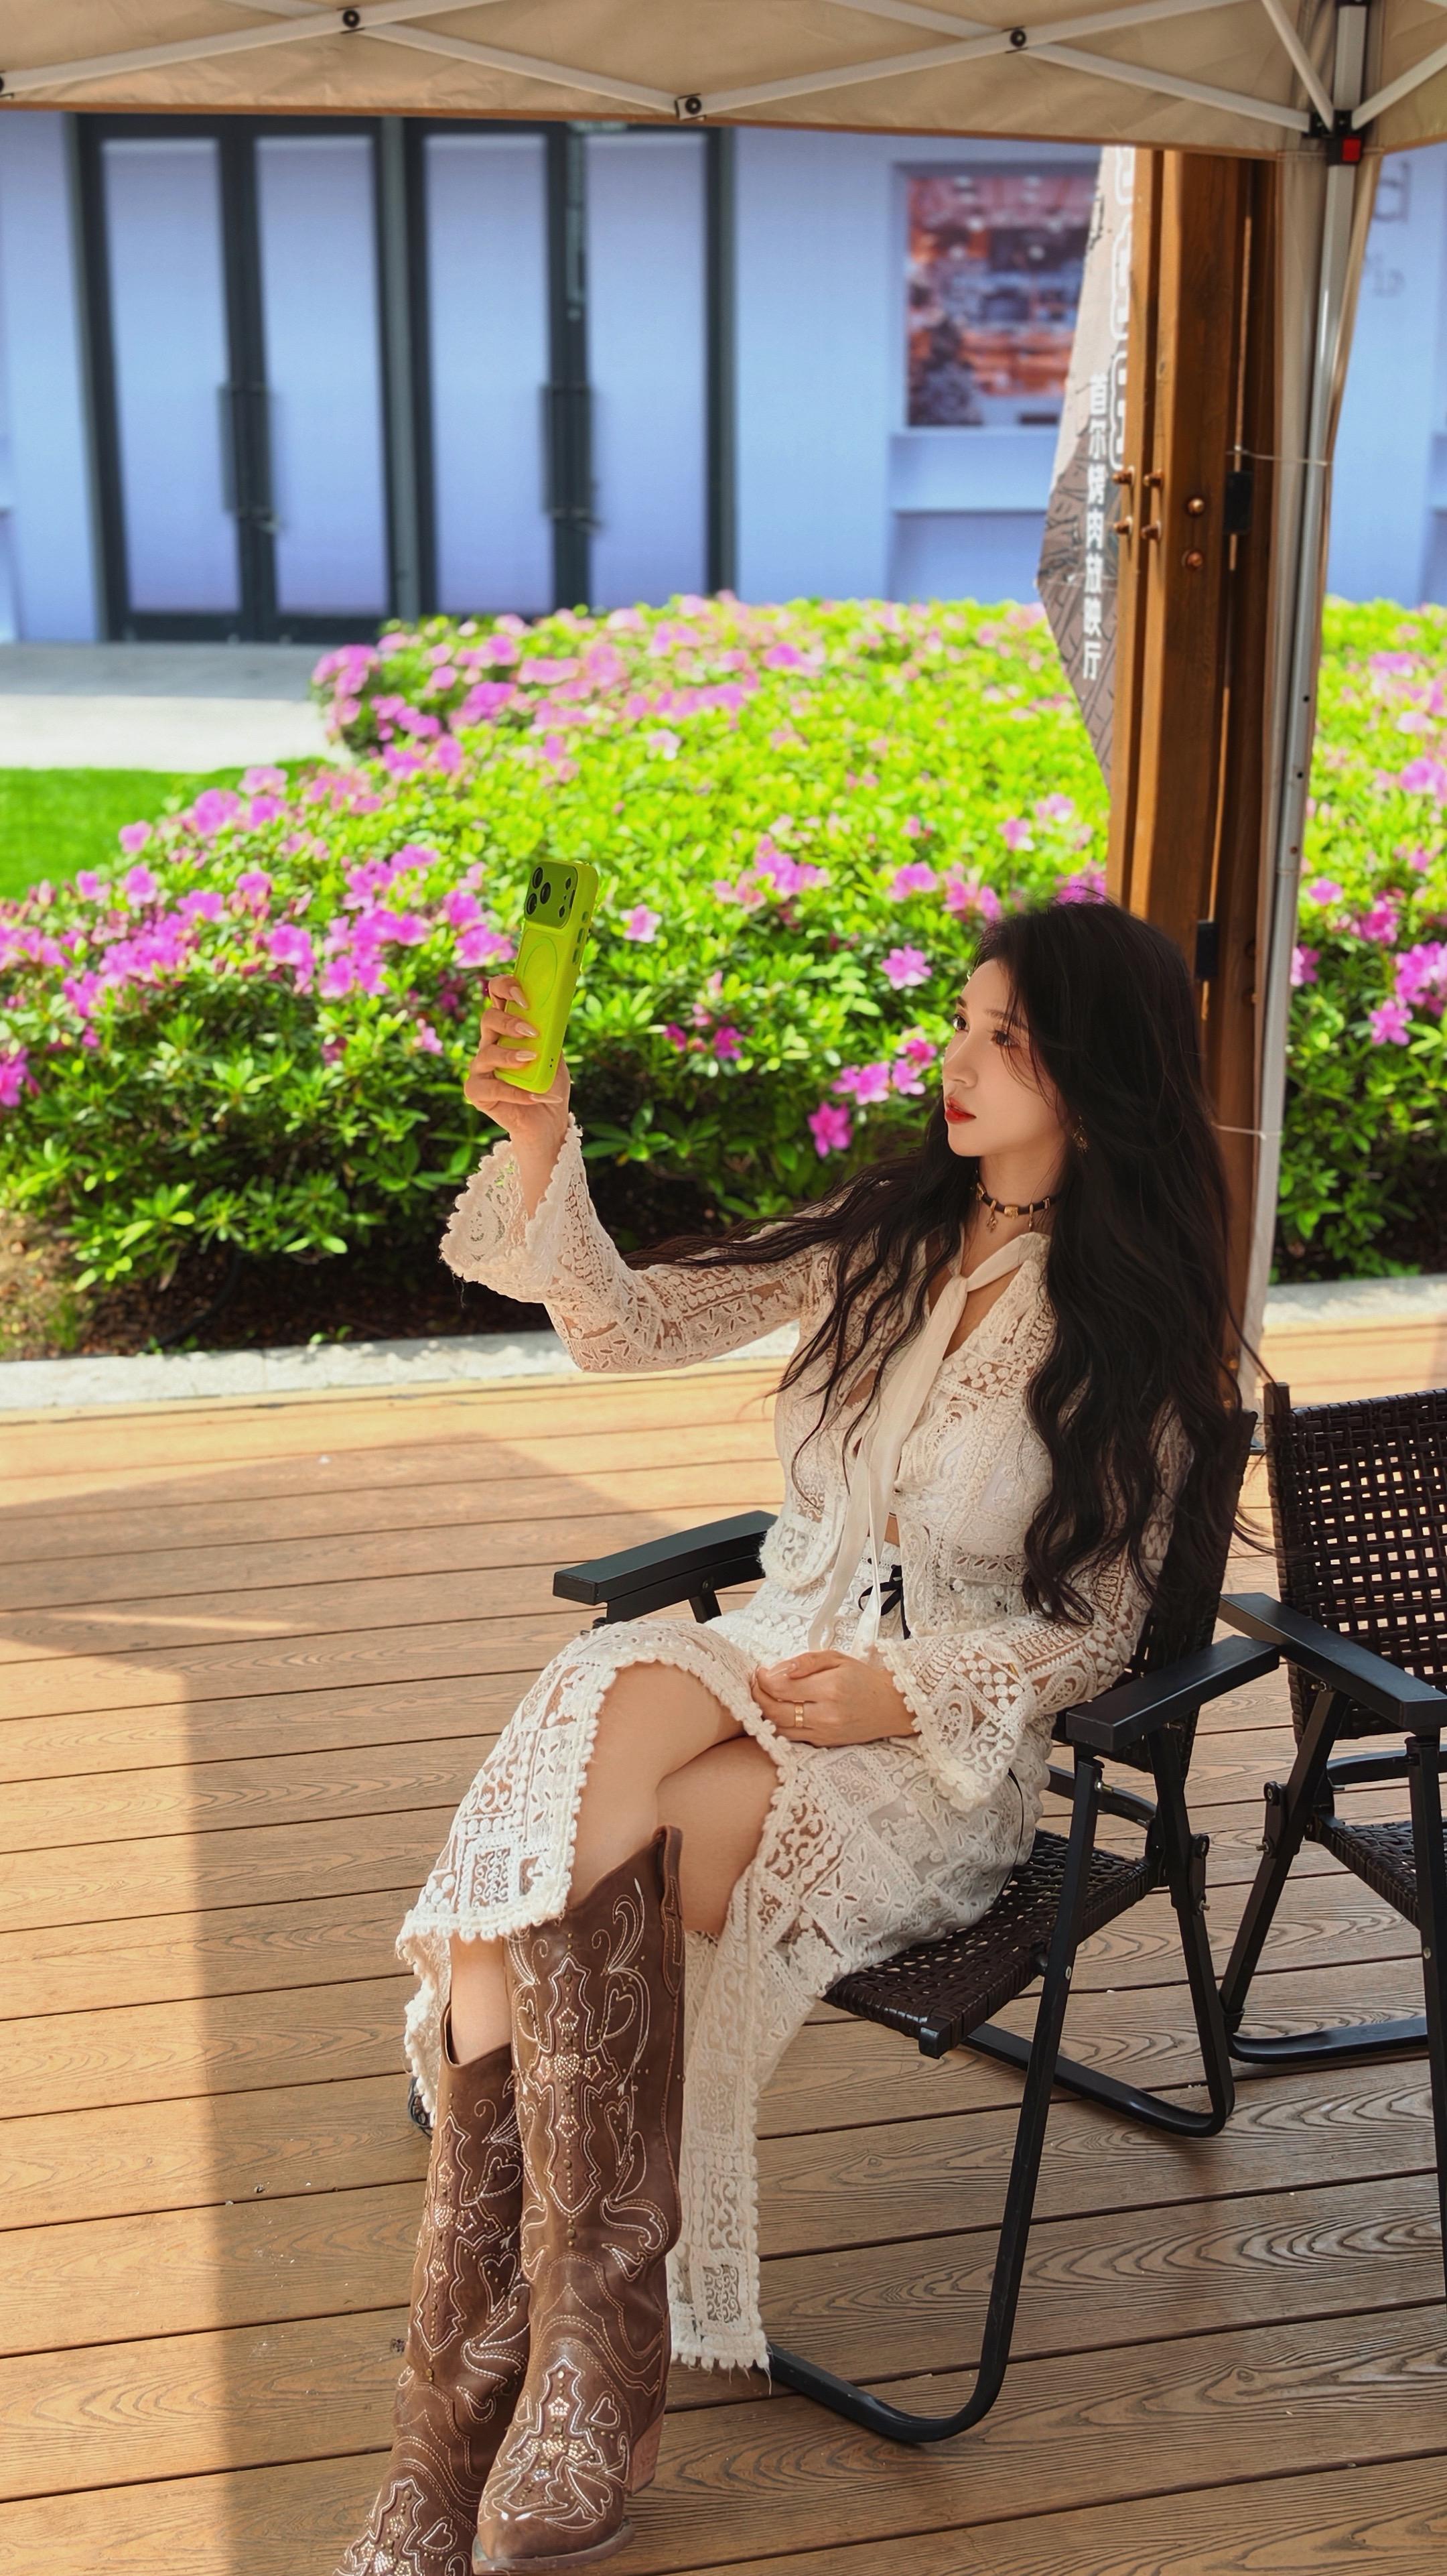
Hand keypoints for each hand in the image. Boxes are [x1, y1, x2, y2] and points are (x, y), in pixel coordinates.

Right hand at [463, 973, 570, 1147]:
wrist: (548, 1122)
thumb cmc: (548, 1085)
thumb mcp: (554, 1055)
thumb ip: (550, 1034)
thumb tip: (555, 1011)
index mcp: (506, 1028)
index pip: (496, 996)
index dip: (505, 987)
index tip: (525, 996)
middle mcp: (490, 1044)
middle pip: (487, 1019)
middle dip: (509, 1022)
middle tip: (531, 1033)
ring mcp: (481, 1069)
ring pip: (485, 1053)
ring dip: (509, 1055)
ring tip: (531, 1060)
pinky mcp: (478, 1094)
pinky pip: (490, 1088)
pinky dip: (515, 1092)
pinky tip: (535, 1096)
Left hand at [750, 1650, 916, 1745]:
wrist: (890, 1707)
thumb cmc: (863, 1680)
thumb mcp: (836, 1659)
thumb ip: (805, 1662)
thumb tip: (777, 1669)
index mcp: (830, 1688)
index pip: (781, 1687)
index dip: (763, 1679)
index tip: (760, 1671)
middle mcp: (826, 1714)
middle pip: (774, 1711)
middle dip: (758, 1697)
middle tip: (756, 1685)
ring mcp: (824, 1733)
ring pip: (779, 1728)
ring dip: (765, 1713)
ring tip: (764, 1697)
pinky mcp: (824, 1744)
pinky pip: (792, 1737)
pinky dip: (779, 1725)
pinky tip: (779, 1711)